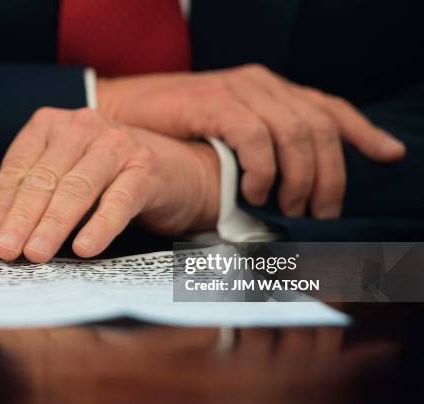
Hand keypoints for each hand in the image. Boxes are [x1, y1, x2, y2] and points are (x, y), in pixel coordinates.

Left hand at [0, 108, 218, 261]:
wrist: (172, 171)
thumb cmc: (105, 178)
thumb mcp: (55, 182)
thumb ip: (7, 196)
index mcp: (52, 126)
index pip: (18, 168)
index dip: (1, 205)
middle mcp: (83, 127)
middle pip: (45, 177)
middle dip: (22, 217)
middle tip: (6, 253)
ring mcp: (117, 144)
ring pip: (78, 186)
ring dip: (54, 223)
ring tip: (35, 255)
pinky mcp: (146, 167)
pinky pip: (120, 198)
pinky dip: (101, 224)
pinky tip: (84, 249)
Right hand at [97, 64, 405, 217]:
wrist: (123, 110)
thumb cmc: (174, 129)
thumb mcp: (226, 132)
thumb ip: (260, 145)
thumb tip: (291, 184)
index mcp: (270, 89)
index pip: (328, 107)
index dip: (364, 132)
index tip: (389, 155)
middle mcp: (261, 83)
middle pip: (318, 127)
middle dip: (329, 176)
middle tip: (317, 212)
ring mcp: (238, 89)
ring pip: (294, 133)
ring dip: (299, 178)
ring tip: (287, 207)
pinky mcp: (213, 101)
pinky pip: (255, 136)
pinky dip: (263, 169)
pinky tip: (256, 191)